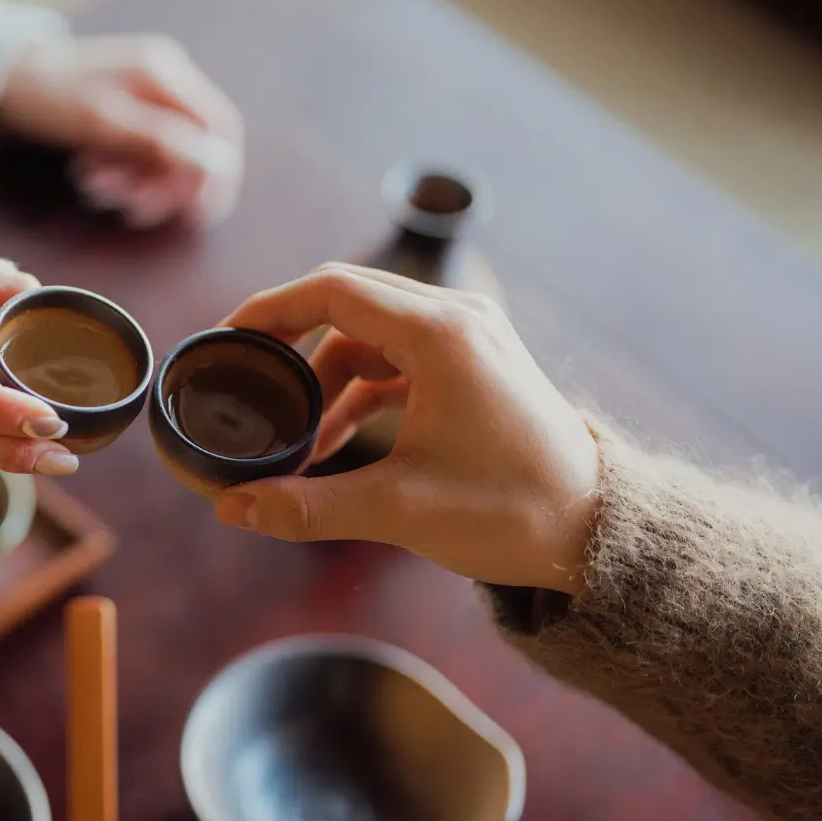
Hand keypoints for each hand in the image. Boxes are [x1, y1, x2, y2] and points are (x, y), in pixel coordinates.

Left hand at [0, 35, 242, 227]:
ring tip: (97, 190)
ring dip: (138, 184)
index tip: (198, 213)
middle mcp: (164, 83)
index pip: (220, 127)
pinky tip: (92, 180)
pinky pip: (140, 156)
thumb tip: (219, 165)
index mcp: (166, 75)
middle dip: (166, 185)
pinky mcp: (125, 117)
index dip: (216, 173)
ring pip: (165, 157)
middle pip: (194, 147)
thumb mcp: (105, 123)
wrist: (1, 83)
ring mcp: (145, 99)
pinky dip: (122, 175)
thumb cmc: (48, 98)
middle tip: (133, 210)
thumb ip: (163, 142)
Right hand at [213, 263, 601, 593]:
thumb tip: (232, 509)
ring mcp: (470, 337)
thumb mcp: (399, 511)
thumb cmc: (513, 513)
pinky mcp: (474, 363)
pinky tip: (331, 441)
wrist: (596, 530)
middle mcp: (458, 319)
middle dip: (288, 338)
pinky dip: (357, 388)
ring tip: (293, 437)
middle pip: (346, 299)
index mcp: (441, 336)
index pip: (331, 290)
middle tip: (241, 376)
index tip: (225, 339)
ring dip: (324, 376)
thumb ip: (307, 507)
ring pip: (369, 332)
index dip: (268, 309)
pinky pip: (396, 356)